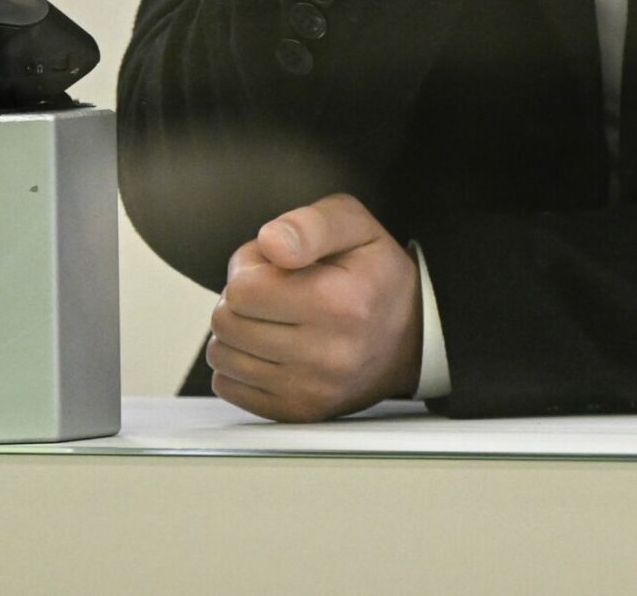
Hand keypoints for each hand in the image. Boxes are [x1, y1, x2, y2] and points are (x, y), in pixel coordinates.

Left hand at [205, 194, 422, 422]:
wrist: (413, 337)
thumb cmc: (376, 275)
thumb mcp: (353, 224)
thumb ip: (308, 225)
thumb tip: (271, 242)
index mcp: (339, 303)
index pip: (242, 290)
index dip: (248, 267)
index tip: (274, 266)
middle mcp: (327, 354)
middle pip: (227, 323)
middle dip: (239, 299)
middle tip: (273, 291)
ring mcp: (313, 390)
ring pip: (223, 357)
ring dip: (237, 333)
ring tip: (272, 319)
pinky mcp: (300, 412)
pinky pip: (230, 388)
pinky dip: (239, 365)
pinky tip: (268, 348)